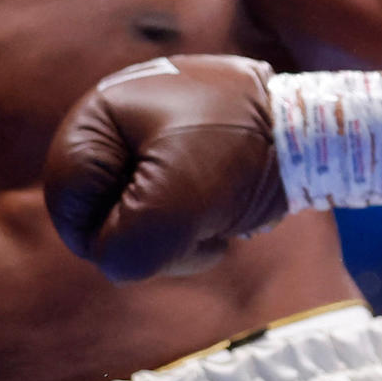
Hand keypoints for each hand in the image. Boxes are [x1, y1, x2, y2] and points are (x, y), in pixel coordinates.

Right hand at [45, 56, 288, 280]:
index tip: (161, 231)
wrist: (313, 129)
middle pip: (99, 215)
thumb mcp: (177, 202)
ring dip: (176, 236)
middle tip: (199, 227)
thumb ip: (127, 246)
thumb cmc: (241, 150)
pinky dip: (194, 224)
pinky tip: (225, 212)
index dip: (106, 235)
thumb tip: (116, 263)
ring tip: (218, 217)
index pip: (68, 202)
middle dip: (148, 236)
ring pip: (135, 221)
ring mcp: (149, 140)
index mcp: (98, 117)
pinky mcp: (180, 159)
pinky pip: (167, 211)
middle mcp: (116, 124)